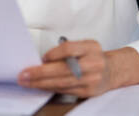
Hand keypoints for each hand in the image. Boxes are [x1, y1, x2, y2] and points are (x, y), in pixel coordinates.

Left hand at [17, 40, 138, 97]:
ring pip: (62, 83)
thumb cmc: (94, 56)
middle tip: (24, 74)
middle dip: (40, 73)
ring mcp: (92, 80)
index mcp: (91, 47)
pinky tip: (41, 86)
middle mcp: (93, 64)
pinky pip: (66, 90)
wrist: (114, 71)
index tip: (42, 58)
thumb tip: (45, 58)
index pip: (69, 49)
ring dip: (42, 83)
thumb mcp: (85, 45)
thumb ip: (69, 49)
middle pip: (63, 69)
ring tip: (28, 82)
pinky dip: (51, 88)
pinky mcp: (88, 92)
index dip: (54, 53)